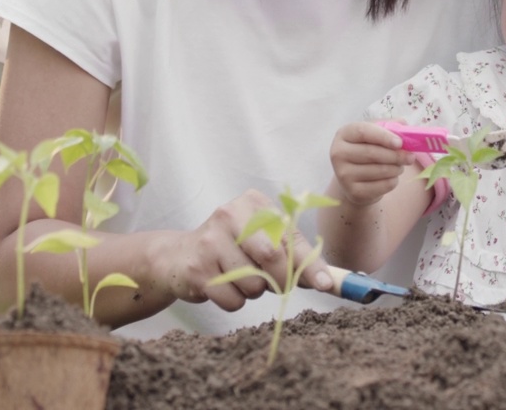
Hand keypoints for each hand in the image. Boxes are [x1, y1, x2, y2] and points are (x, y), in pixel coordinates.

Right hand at [153, 189, 332, 310]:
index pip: (289, 236)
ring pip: (253, 284)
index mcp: (252, 203)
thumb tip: (326, 280)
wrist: (179, 256)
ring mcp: (210, 241)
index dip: (310, 263)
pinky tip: (222, 285)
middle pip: (273, 258)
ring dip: (253, 291)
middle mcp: (229, 215)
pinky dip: (234, 301)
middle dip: (281, 280)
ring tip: (239, 277)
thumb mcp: (262, 240)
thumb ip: (292, 255)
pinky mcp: (197, 269)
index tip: (325, 283)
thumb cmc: (232, 248)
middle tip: (276, 285)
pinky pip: (233, 300)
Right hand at [329, 121, 415, 205]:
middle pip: (372, 153)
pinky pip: (382, 186)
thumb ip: (389, 126)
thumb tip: (404, 124)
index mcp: (344, 134)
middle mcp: (338, 153)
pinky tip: (391, 178)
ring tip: (399, 167)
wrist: (354, 180)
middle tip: (410, 157)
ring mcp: (343, 174)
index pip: (363, 131)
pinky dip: (393, 181)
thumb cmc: (367, 151)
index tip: (400, 143)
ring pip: (379, 170)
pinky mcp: (353, 191)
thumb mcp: (375, 135)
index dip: (383, 136)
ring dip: (396, 169)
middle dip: (396, 155)